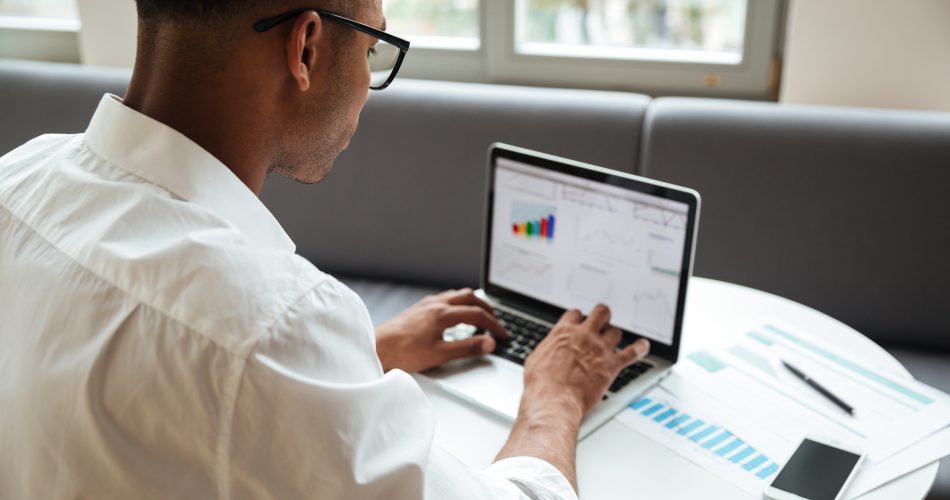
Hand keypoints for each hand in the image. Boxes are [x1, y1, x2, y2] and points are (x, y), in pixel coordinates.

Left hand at [375, 288, 508, 372]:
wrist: (376, 348)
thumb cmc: (403, 353)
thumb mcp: (440, 354)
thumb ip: (467, 348)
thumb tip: (489, 344)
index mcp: (443, 314)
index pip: (478, 315)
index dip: (494, 325)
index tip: (503, 335)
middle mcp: (435, 304)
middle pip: (469, 297)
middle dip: (487, 308)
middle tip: (496, 320)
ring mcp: (425, 305)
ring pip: (456, 295)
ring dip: (472, 302)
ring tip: (479, 314)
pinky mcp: (417, 309)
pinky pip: (444, 298)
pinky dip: (457, 303)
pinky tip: (453, 314)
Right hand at [522, 304, 650, 416]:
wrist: (554, 399)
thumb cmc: (542, 384)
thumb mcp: (536, 359)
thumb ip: (548, 348)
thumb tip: (550, 349)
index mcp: (564, 332)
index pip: (575, 314)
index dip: (578, 319)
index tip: (579, 323)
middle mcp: (584, 336)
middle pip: (601, 313)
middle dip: (602, 316)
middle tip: (602, 322)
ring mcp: (600, 349)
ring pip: (616, 332)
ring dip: (614, 335)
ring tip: (614, 339)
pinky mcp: (611, 365)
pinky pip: (632, 353)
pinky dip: (640, 348)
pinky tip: (643, 346)